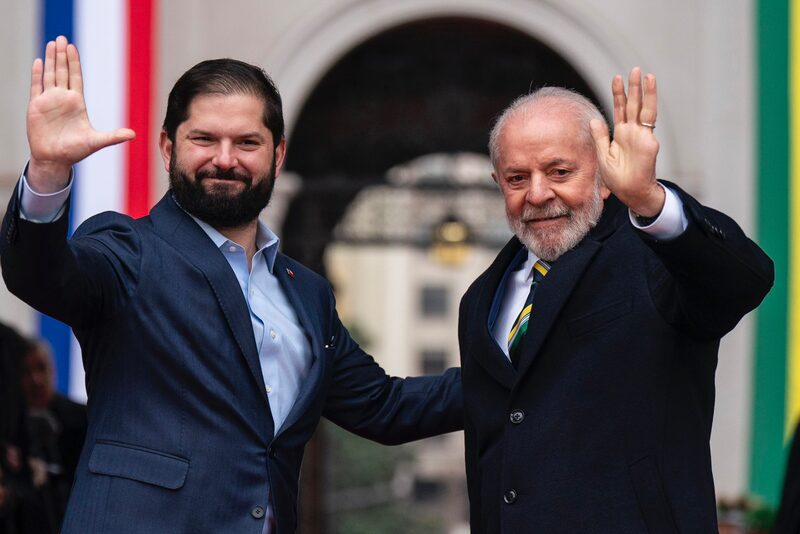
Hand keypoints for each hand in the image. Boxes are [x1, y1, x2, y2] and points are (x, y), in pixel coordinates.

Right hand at [26, 35, 134, 191]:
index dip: (74, 63)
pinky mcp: (36, 107)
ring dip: (50, 60)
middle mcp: (63, 99)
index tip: (73, 48)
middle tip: (61, 38)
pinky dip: (37, 75)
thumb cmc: (75, 151)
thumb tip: (134, 135)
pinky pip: (36, 87)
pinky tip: (38, 62)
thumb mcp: (96, 142)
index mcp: (77, 103)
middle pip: (62, 72)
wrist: (55, 160)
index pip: (75, 77)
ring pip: (49, 75)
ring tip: (51, 44)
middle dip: (62, 55)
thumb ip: (113, 137)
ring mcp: (49, 101)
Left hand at [590, 67, 663, 216]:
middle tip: (633, 70)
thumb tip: (594, 120)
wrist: (630, 192)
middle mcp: (633, 131)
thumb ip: (600, 137)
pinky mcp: (648, 141)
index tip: (617, 78)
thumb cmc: (617, 178)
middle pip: (633, 104)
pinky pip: (649, 120)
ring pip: (644, 108)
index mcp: (622, 134)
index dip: (618, 95)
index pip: (620, 110)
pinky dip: (650, 104)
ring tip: (645, 74)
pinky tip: (650, 92)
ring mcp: (642, 135)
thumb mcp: (603, 155)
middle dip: (633, 87)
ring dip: (645, 91)